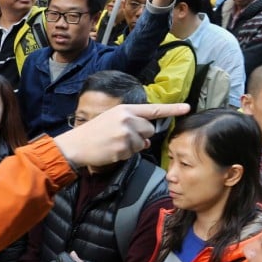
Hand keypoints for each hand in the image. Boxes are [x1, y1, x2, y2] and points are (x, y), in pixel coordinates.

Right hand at [54, 103, 189, 168]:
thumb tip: (146, 142)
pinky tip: (111, 150)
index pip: (153, 109)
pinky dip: (124, 154)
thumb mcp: (112, 121)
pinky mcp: (122, 148)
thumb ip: (131, 125)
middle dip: (141, 135)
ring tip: (113, 143)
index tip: (187, 108)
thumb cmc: (93, 132)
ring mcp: (125, 134)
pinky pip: (132, 153)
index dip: (172, 109)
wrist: (75, 145)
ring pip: (142, 143)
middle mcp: (127, 119)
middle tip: (121, 137)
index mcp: (124, 109)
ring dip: (132, 146)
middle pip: (149, 129)